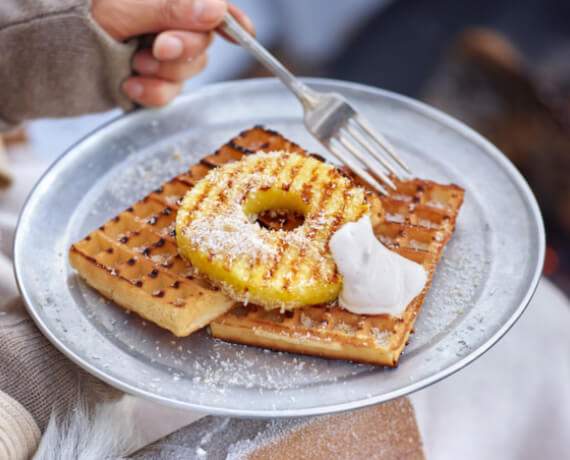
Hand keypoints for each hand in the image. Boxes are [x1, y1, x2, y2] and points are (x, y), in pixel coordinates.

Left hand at [91, 0, 253, 106]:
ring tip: (133, 66)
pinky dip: (153, 93)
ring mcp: (162, 53)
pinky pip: (172, 93)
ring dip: (163, 73)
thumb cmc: (76, 20)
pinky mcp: (154, 79)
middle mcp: (169, 23)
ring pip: (190, 70)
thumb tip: (215, 10)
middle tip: (156, 49)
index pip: (211, 6)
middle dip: (182, 50)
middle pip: (205, 41)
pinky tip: (130, 85)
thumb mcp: (124, 9)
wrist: (47, 59)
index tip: (245, 35)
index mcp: (167, 1)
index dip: (233, 21)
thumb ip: (171, 7)